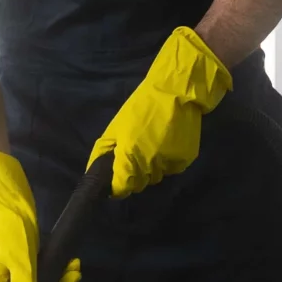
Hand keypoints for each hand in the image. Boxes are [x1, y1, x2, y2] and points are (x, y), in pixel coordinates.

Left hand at [88, 26, 232, 197]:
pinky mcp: (185, 160)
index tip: (117, 181)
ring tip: (153, 145)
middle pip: (139, 184)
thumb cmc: (141, 108)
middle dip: (135, 175)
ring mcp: (169, 164)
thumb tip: (97, 173)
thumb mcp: (116, 128)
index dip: (117, 186)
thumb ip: (104, 152)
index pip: (122, 188)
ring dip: (152, 168)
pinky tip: (167, 143)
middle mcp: (150, 166)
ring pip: (156, 176)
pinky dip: (168, 161)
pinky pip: (171, 169)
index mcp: (130, 157)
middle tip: (136, 154)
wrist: (176, 92)